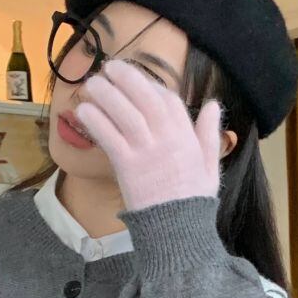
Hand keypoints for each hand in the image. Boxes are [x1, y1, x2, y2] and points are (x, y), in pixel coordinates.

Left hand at [74, 58, 222, 212]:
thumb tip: (214, 105)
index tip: (136, 83)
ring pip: (125, 112)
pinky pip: (110, 136)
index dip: (150, 86)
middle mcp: (166, 138)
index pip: (168, 100)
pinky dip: (96, 120)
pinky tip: (84, 110)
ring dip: (106, 94)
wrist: (178, 229)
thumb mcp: (210, 165)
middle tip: (108, 67)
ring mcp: (146, 151)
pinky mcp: (127, 166)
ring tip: (91, 84)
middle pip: (144, 97)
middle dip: (126, 77)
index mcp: (186, 136)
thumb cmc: (193, 200)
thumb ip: (209, 133)